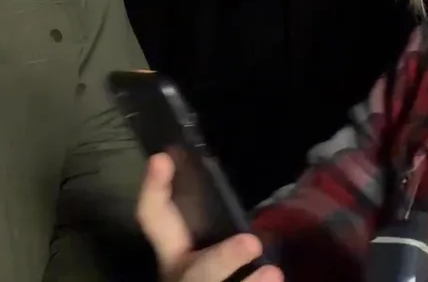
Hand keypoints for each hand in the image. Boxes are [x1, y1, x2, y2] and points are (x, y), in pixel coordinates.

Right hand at [136, 153, 283, 281]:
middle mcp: (180, 279)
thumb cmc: (214, 273)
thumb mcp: (207, 249)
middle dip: (221, 259)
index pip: (154, 219)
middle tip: (251, 241)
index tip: (162, 157)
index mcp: (174, 256)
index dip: (152, 189)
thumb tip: (234, 185)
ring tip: (274, 274)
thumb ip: (214, 225)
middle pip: (196, 275)